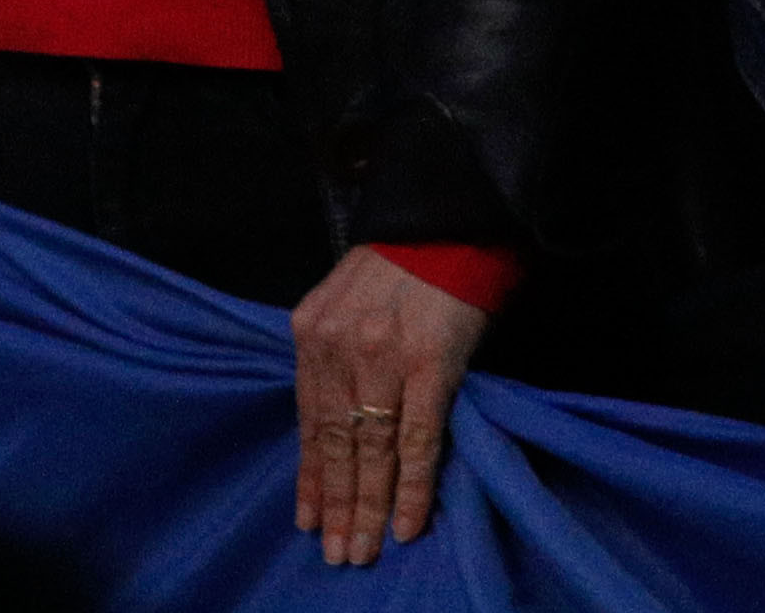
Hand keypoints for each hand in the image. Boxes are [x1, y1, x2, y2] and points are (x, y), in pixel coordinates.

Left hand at [285, 250, 482, 566]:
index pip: (309, 420)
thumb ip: (338, 349)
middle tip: (336, 552)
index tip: (307, 520)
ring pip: (370, 449)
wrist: (457, 212)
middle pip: (335, 442)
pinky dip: (412, 487)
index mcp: (313, 329)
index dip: (310, 476)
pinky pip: (417, 440)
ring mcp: (383, 357)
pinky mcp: (430, 364)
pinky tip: (406, 522)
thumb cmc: (409, 256)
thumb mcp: (351, 296)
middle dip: (336, 503)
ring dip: (367, 506)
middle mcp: (339, 346)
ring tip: (362, 549)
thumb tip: (342, 417)